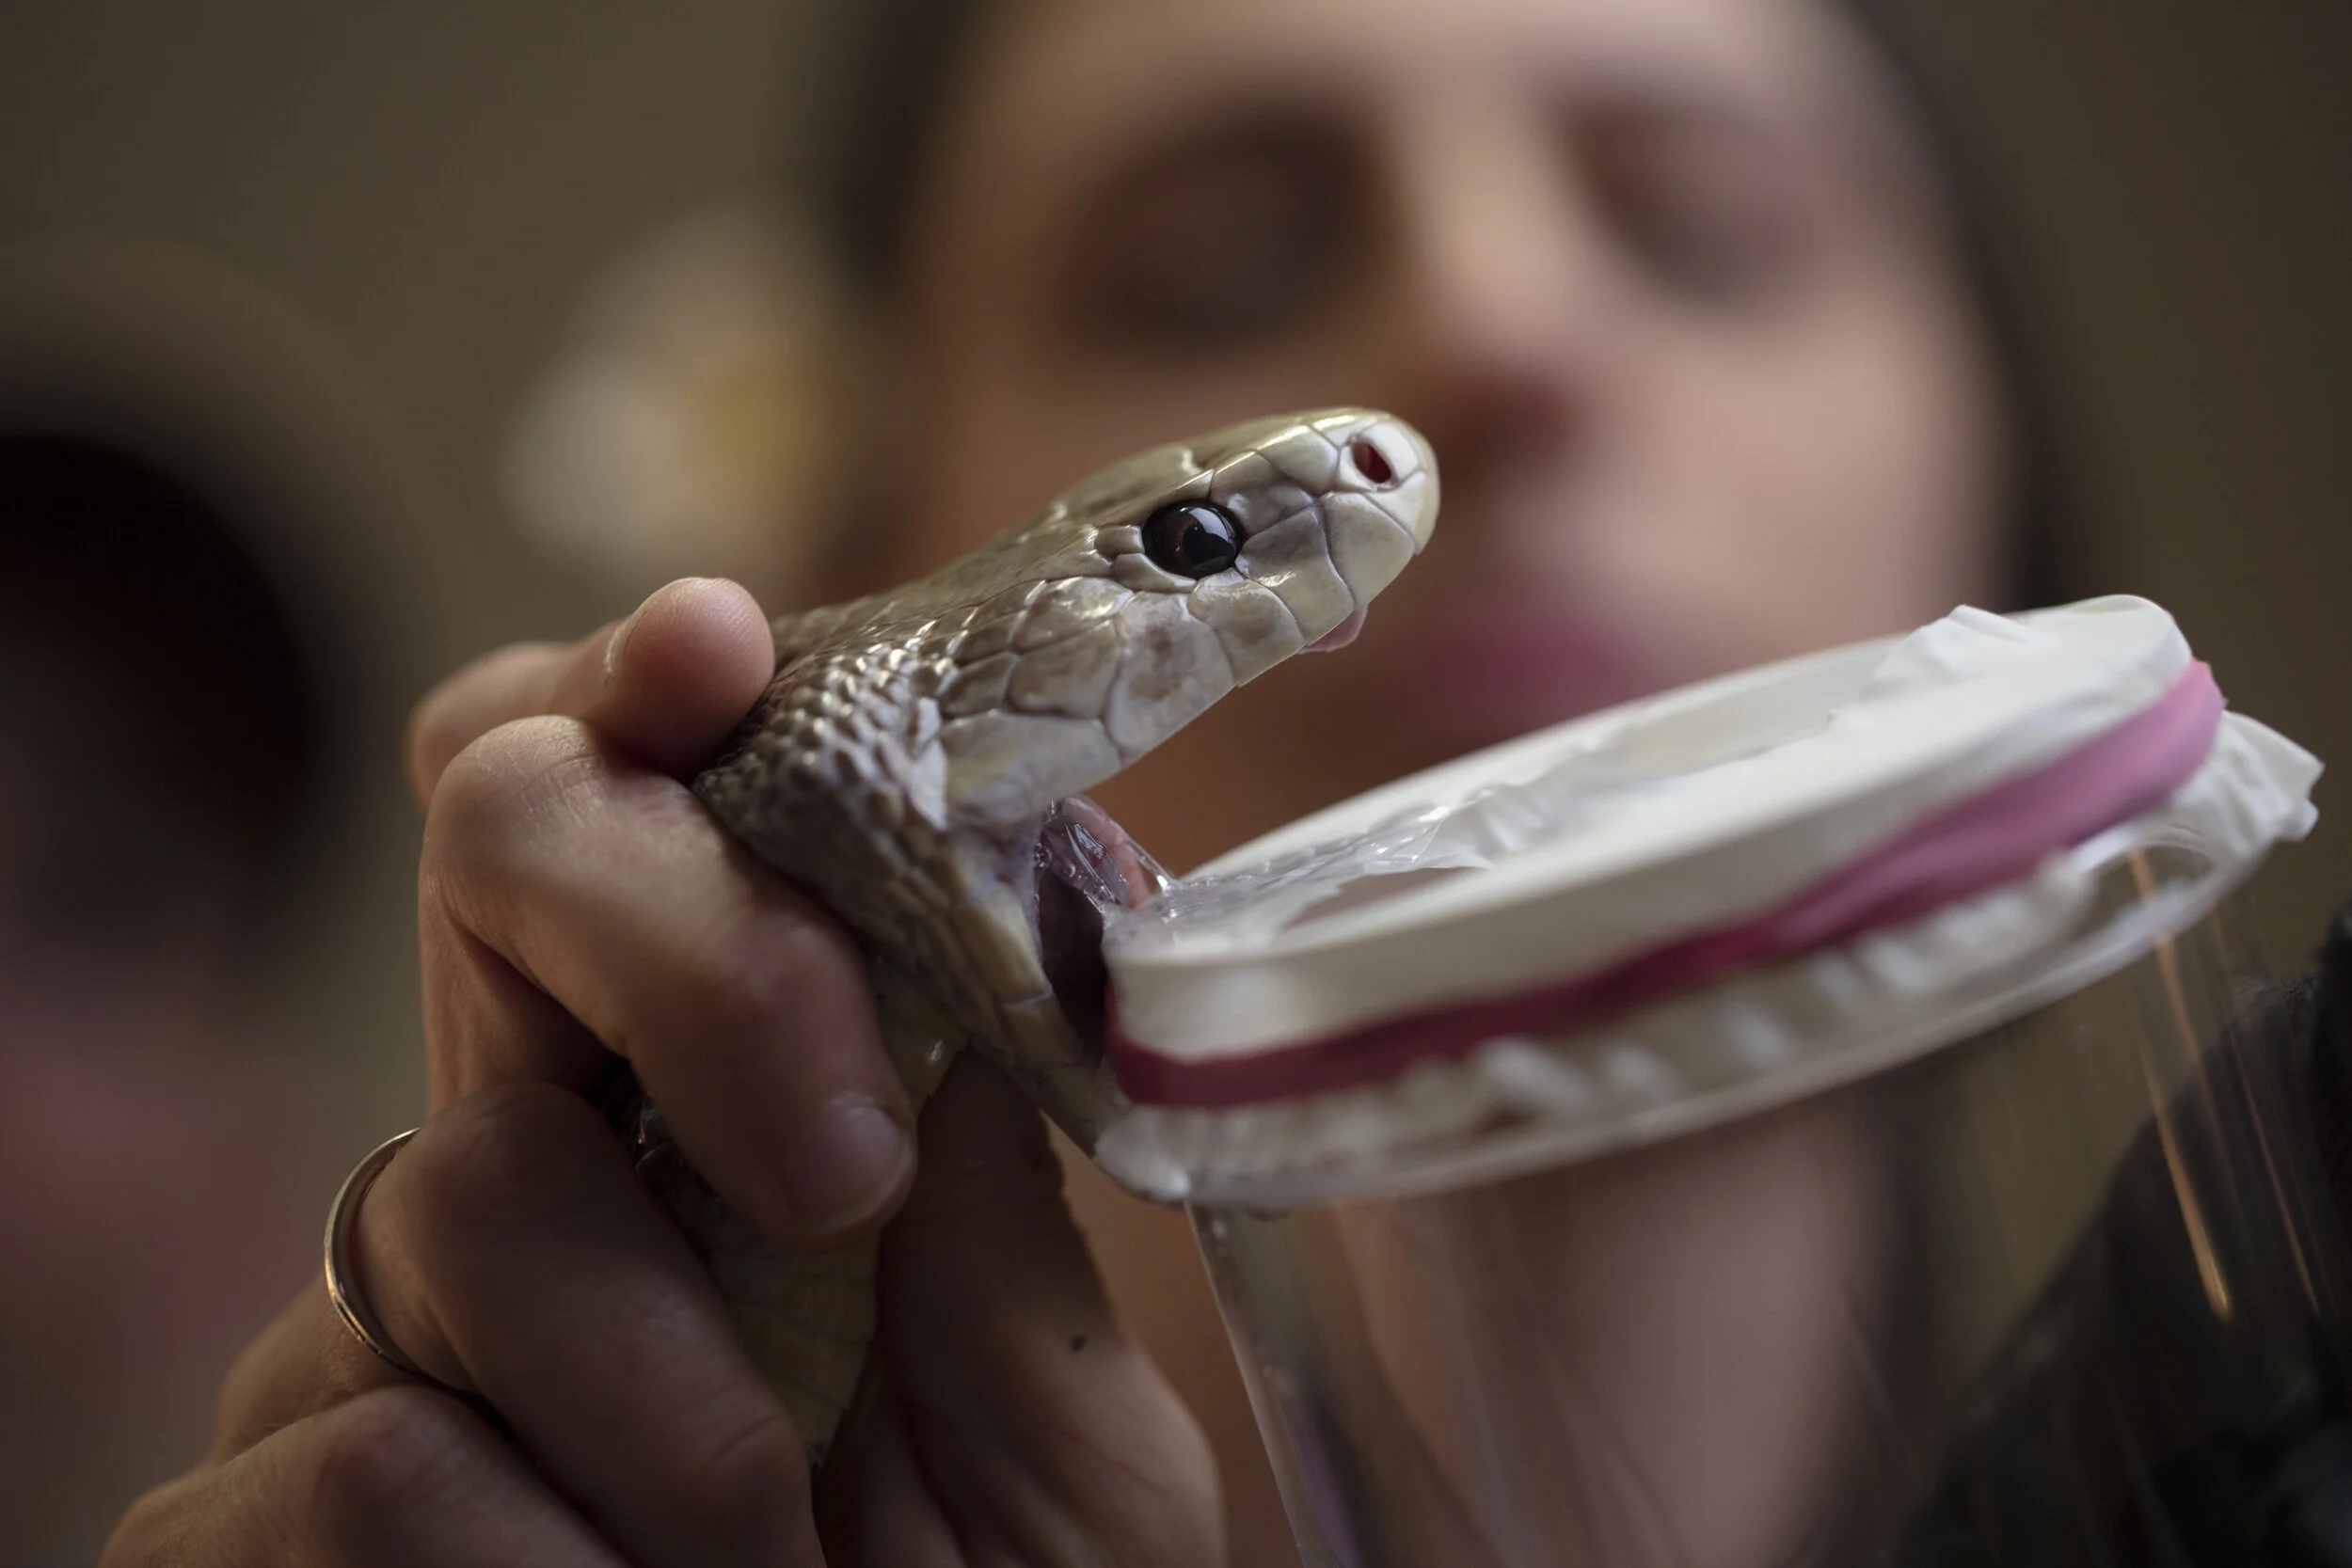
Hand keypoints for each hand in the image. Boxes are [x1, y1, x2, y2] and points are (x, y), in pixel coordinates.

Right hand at [103, 578, 1222, 1566]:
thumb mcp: (1068, 1461)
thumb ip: (1008, 1227)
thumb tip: (984, 937)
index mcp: (720, 1127)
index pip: (626, 818)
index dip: (639, 695)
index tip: (720, 650)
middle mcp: (519, 1180)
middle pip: (501, 864)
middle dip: (698, 959)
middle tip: (843, 1159)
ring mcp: (358, 1347)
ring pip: (459, 1196)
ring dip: (679, 1411)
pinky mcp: (232, 1534)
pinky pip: (362, 1456)